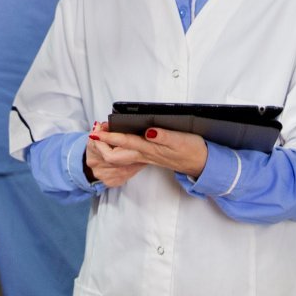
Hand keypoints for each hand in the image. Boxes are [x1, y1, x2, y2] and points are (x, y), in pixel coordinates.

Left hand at [85, 122, 208, 183]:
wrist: (201, 164)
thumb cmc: (192, 150)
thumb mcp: (180, 140)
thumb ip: (164, 136)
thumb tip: (148, 132)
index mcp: (150, 148)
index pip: (124, 142)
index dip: (108, 138)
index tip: (95, 133)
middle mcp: (145, 154)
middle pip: (116, 155)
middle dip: (102, 145)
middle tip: (94, 132)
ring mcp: (147, 156)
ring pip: (121, 155)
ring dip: (109, 146)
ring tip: (102, 134)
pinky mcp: (151, 155)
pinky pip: (129, 154)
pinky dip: (119, 147)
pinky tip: (118, 141)